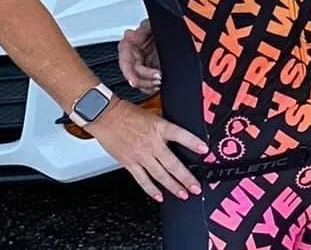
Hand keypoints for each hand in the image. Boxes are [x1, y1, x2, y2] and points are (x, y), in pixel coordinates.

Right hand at [88, 98, 208, 202]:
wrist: (105, 116)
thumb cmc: (127, 113)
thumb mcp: (152, 115)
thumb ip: (164, 128)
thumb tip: (177, 136)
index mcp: (159, 128)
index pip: (181, 135)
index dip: (193, 143)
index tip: (205, 151)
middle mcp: (152, 143)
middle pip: (173, 163)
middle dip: (186, 177)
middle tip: (196, 187)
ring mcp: (140, 155)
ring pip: (160, 175)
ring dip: (173, 186)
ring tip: (183, 194)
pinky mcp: (129, 163)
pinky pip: (142, 179)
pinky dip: (151, 189)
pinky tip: (160, 196)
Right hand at [118, 19, 160, 93]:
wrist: (178, 29)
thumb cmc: (161, 25)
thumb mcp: (152, 25)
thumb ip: (142, 30)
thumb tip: (129, 34)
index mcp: (130, 46)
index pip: (125, 63)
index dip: (130, 74)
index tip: (135, 80)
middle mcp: (135, 57)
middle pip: (133, 75)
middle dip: (144, 80)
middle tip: (157, 78)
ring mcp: (144, 64)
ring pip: (140, 82)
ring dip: (148, 85)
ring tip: (159, 82)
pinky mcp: (152, 71)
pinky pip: (148, 84)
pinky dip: (152, 88)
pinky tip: (159, 85)